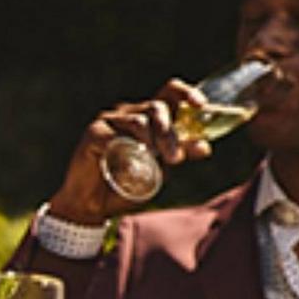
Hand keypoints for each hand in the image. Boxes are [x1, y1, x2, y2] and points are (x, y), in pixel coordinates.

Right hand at [48, 78, 209, 224]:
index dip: (187, 94)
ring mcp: (110, 120)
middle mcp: (130, 112)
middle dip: (170, 133)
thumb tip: (205, 147)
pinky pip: (114, 134)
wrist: (94, 205)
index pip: (170, 92)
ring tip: (154, 160)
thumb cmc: (126, 184)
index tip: (201, 106)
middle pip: (158, 107)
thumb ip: (179, 155)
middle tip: (175, 159)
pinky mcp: (93, 132)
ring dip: (152, 140)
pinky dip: (125, 148)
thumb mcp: (161, 170)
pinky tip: (127, 162)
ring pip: (139, 120)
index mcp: (148, 116)